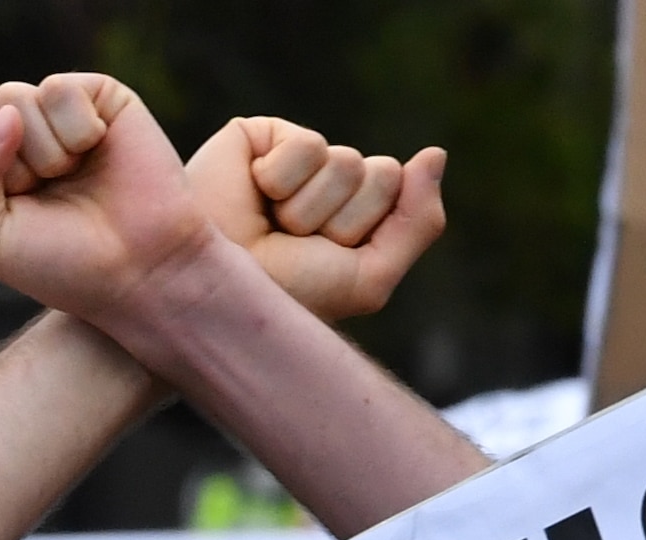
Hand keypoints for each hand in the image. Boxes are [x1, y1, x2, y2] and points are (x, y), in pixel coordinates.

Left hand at [0, 74, 213, 322]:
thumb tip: (6, 113)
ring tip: (69, 177)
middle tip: (37, 196)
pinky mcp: (89, 94)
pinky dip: (76, 130)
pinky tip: (95, 150)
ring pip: (9, 98)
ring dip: (41, 154)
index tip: (0, 218)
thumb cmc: (59, 262)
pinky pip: (57, 89)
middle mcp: (3, 139)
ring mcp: (44, 113)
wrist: (138, 266)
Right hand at [183, 113, 448, 324]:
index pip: (398, 189)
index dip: (365, 230)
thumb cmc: (284, 297)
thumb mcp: (368, 278)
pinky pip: (308, 146)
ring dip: (309, 210)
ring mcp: (295, 157)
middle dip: (342, 220)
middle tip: (295, 244)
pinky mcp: (261, 136)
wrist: (210, 296)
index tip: (322, 258)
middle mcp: (328, 182)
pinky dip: (283, 183)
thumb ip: (419, 223)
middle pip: (382, 172)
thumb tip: (435, 154)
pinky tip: (253, 198)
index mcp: (355, 212)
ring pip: (348, 161)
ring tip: (271, 227)